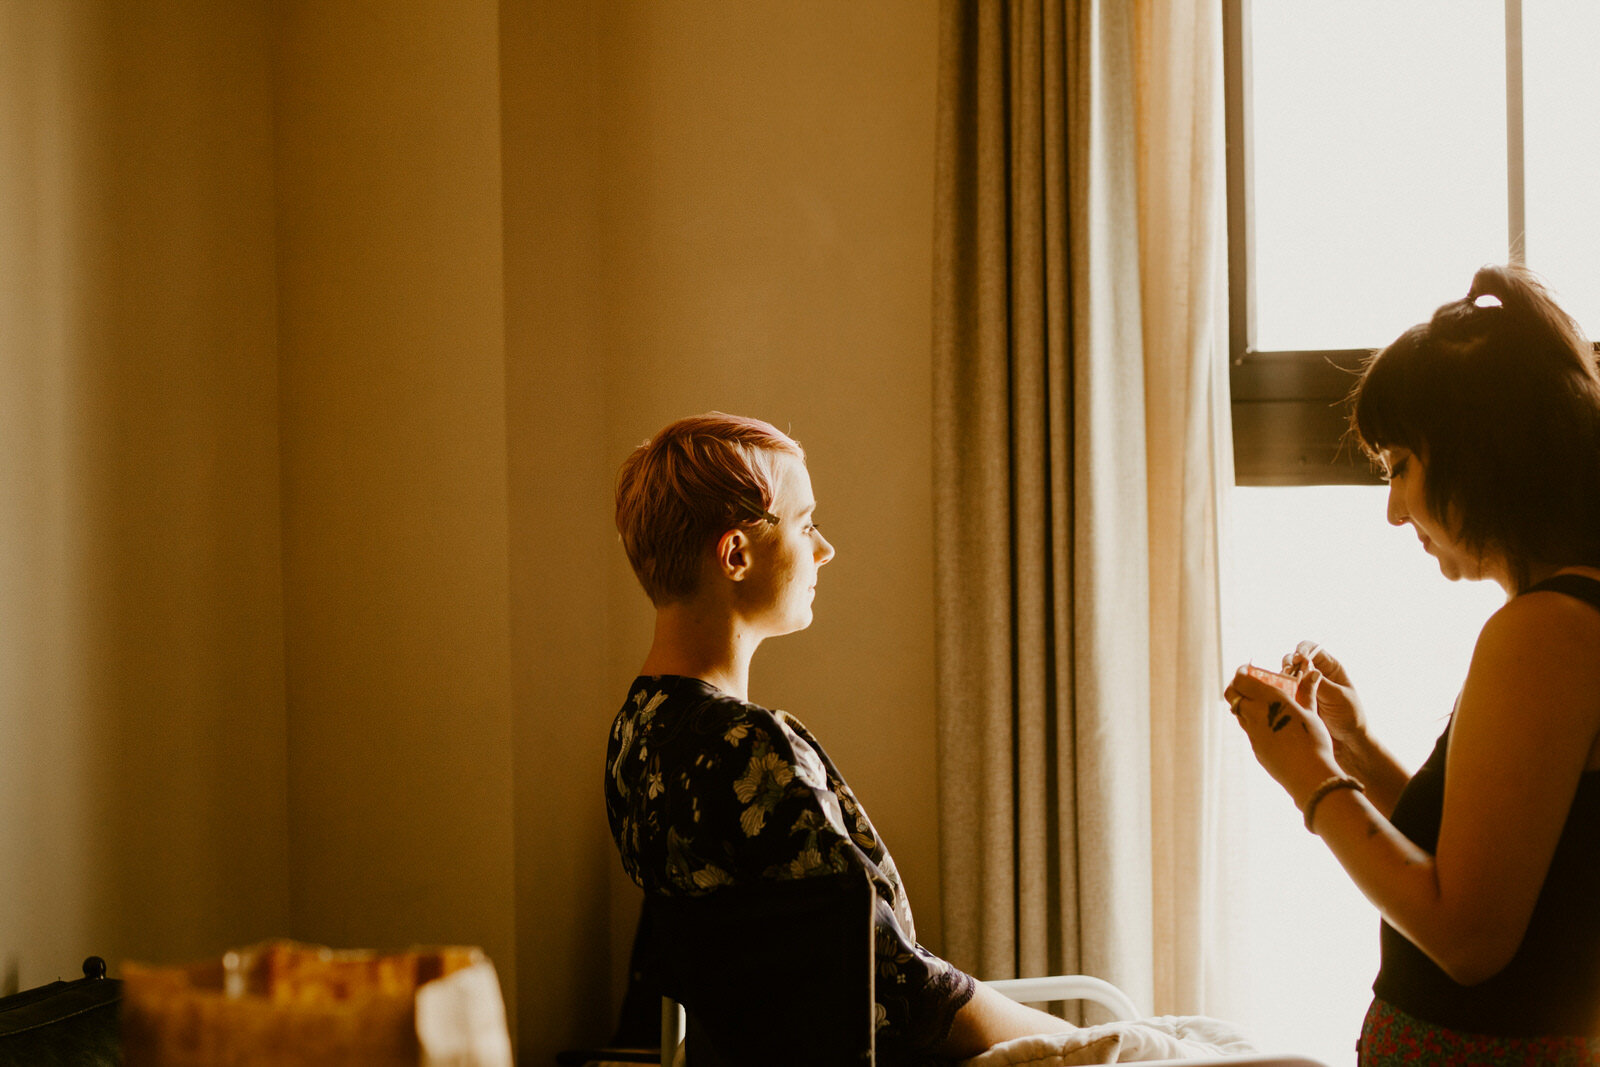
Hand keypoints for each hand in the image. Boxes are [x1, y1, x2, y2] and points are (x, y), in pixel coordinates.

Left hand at [1224, 664, 1340, 809]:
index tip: (1247, 669)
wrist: (1309, 775)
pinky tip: (1269, 725)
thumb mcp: (1312, 713)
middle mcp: (1255, 714)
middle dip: (1236, 687)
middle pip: (1232, 695)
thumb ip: (1307, 692)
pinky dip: (1253, 722)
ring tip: (1260, 704)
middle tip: (1248, 684)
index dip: (1241, 672)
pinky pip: (1248, 730)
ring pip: (1238, 713)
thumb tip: (1313, 674)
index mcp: (1269, 699)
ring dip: (1244, 705)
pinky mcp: (1255, 749)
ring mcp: (1252, 733)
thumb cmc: (1314, 740)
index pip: (1241, 679)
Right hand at [1281, 642, 1369, 768]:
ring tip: (1283, 685)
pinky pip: (1282, 690)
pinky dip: (1278, 689)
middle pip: (1295, 659)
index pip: (1312, 649)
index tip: (1298, 659)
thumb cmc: (1350, 716)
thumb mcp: (1338, 697)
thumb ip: (1320, 682)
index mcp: (1330, 668)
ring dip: (1281, 676)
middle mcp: (1314, 674)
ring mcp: (1303, 687)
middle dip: (1289, 662)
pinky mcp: (1295, 700)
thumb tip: (1303, 666)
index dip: (1303, 650)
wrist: (1348, 742)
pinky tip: (1278, 694)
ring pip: (1285, 674)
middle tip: (1287, 672)